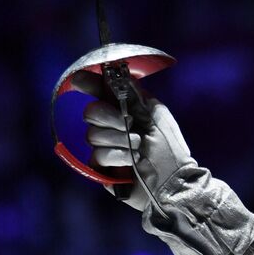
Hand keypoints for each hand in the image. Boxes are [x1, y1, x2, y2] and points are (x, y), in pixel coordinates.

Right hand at [76, 72, 194, 212]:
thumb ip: (135, 96)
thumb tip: (117, 74)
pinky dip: (117, 156)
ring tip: (138, 147)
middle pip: (91, 112)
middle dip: (109, 116)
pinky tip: (132, 160)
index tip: (79, 80)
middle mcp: (113, 126)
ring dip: (118, 139)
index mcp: (126, 110)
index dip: (87, 83)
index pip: (100, 92)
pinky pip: (98, 154)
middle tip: (128, 123)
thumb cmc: (169, 148)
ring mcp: (105, 146)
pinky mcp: (102, 166)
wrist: (173, 181)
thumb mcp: (156, 116)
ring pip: (93, 134)